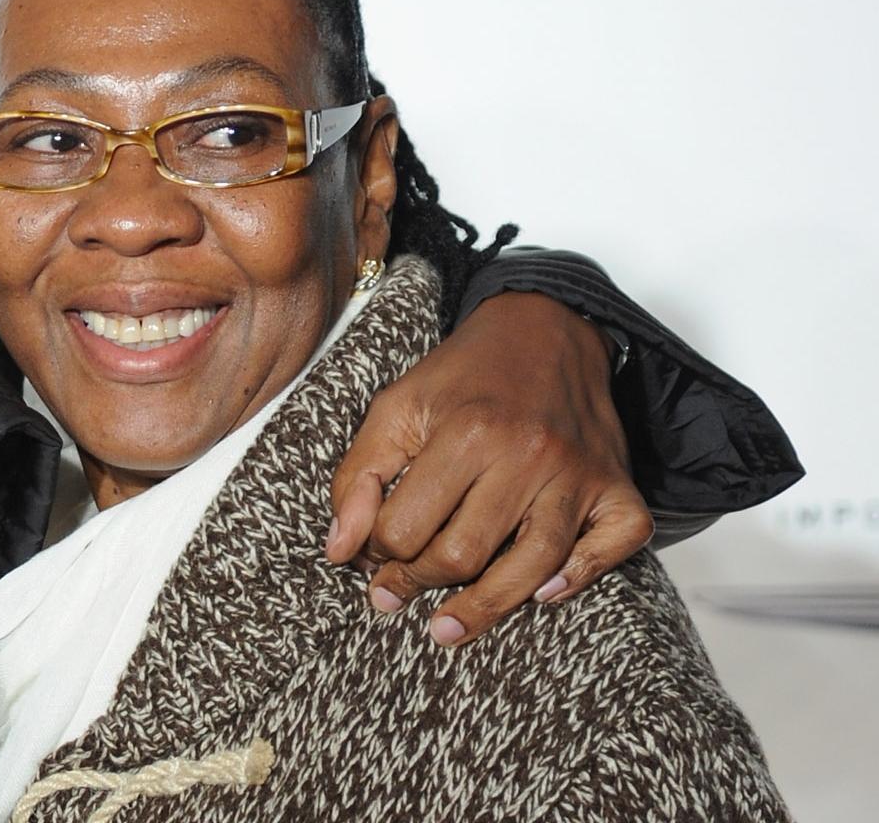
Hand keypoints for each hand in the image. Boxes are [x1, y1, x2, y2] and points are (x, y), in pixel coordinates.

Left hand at [324, 292, 653, 645]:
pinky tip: (542, 594)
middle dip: (420, 581)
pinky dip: (579, 576)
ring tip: (447, 630)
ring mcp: (580, 473)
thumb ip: (359, 477)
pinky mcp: (621, 486)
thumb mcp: (396, 408)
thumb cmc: (462, 377)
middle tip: (397, 590)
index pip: (406, 527)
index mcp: (466, 432)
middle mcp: (528, 454)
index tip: (370, 557)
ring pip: (533, 565)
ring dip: (485, 607)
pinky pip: (613, 547)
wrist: (546, 331)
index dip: (378, 551)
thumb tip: (340, 552)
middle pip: (464, 553)